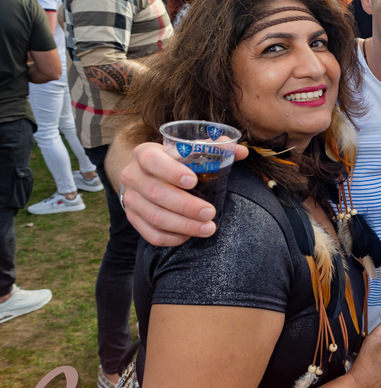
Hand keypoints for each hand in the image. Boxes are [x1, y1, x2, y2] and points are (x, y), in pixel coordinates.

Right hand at [120, 142, 248, 245]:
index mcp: (145, 153)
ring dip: (184, 225)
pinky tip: (189, 236)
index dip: (171, 171)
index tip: (193, 181)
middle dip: (186, 206)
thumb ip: (214, 149)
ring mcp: (130, 199)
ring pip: (155, 216)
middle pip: (157, 193)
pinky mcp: (132, 218)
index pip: (153, 161)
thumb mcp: (188, 151)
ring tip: (208, 228)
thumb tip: (242, 151)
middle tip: (210, 212)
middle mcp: (132, 175)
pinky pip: (150, 234)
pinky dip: (172, 238)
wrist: (147, 177)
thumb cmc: (174, 162)